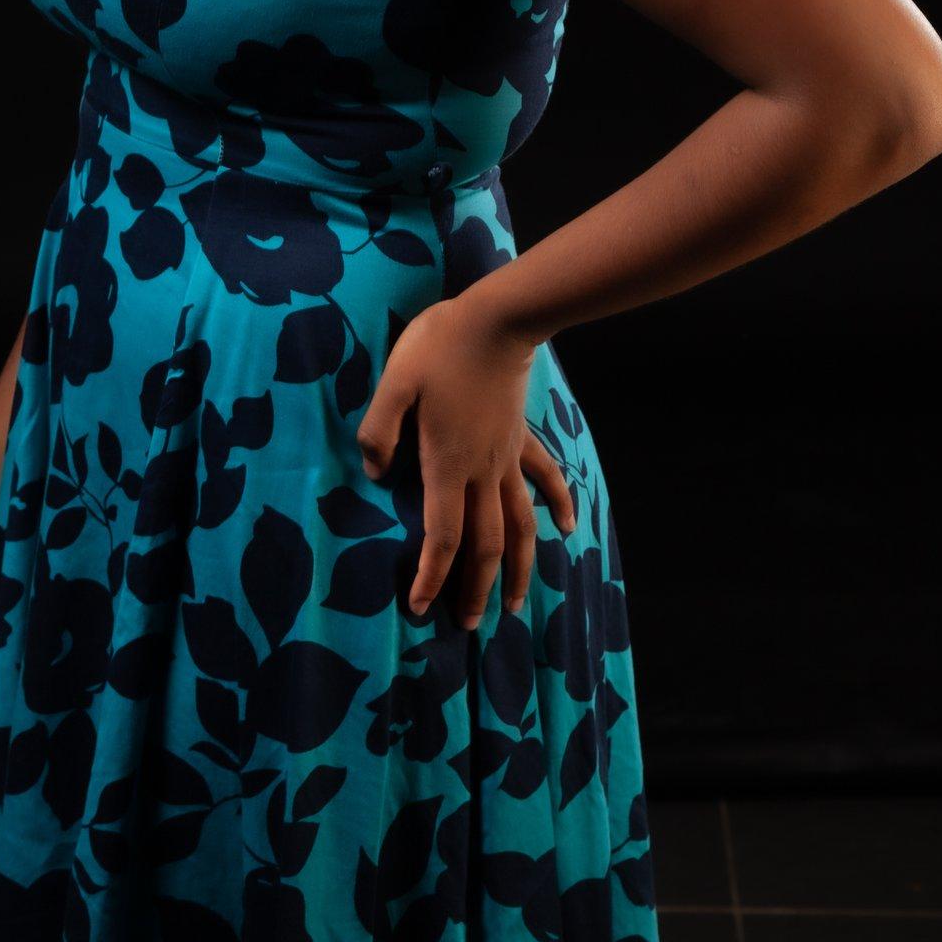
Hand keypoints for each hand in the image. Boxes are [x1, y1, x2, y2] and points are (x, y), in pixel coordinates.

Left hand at [355, 290, 576, 628]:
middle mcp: (483, 471)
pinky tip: (566, 528)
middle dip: (476, 588)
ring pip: (520, 525)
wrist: (496, 318)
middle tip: (468, 624)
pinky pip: (545, 477)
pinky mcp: (521, 437)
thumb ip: (379, 432)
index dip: (431, 576)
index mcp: (448, 464)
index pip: (443, 536)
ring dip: (517, 567)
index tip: (419, 606)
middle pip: (486, 544)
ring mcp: (507, 456)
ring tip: (514, 603)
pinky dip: (557, 504)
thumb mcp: (394, 384)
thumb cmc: (439, 347)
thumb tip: (375, 475)